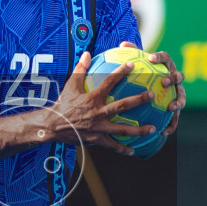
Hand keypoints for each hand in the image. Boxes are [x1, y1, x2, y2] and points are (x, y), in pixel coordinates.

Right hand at [44, 51, 158, 154]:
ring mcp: (98, 127)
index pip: (108, 82)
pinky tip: (132, 151)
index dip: (120, 72)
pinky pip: (112, 145)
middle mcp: (98, 112)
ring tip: (153, 128)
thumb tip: (88, 53)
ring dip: (139, 130)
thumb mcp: (70, 85)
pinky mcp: (96, 139)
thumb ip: (80, 69)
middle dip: (138, 100)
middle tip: (152, 95)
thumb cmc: (63, 104)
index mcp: (92, 98)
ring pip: (122, 129)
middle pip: (122, 106)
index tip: (133, 65)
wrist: (53, 126)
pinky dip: (122, 149)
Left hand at [119, 41, 185, 135]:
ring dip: (178, 102)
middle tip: (163, 81)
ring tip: (170, 108)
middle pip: (178, 76)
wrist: (155, 92)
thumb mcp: (137, 67)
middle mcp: (174, 80)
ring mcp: (177, 94)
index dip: (159, 57)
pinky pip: (176, 118)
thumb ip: (132, 55)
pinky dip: (171, 125)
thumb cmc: (144, 77)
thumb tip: (123, 44)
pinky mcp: (176, 110)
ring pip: (182, 97)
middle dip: (172, 78)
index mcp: (166, 67)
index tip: (150, 58)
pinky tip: (163, 132)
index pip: (165, 58)